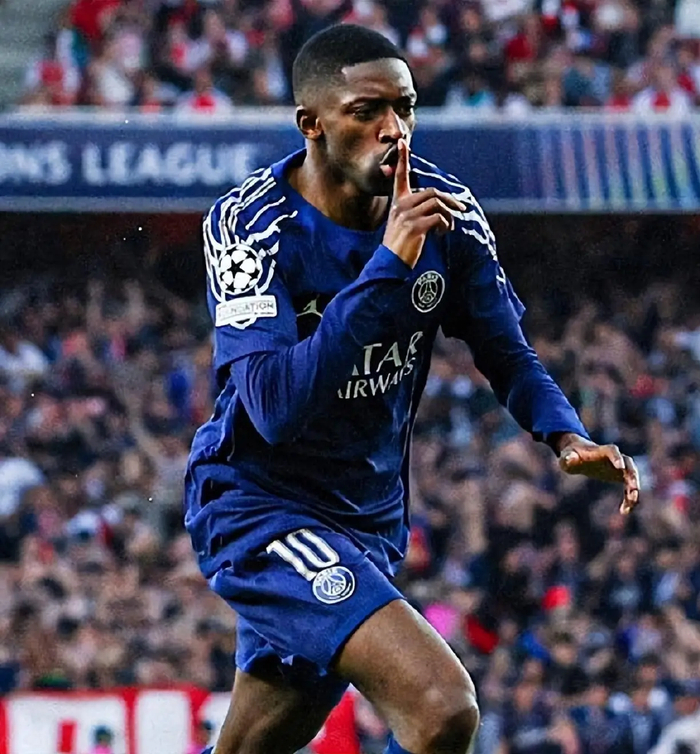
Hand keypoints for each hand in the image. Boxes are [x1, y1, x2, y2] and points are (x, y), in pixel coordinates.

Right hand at [382, 139, 465, 267]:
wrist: (390, 263)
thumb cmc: (400, 245)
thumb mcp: (403, 224)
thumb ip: (415, 211)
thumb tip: (438, 207)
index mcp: (398, 202)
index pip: (400, 176)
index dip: (403, 159)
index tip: (403, 142)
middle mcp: (401, 205)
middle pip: (432, 193)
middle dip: (449, 201)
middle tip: (460, 210)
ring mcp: (407, 215)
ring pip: (437, 204)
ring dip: (449, 216)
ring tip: (447, 228)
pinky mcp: (415, 226)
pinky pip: (439, 218)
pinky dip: (445, 225)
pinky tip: (442, 234)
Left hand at [558, 434, 639, 514]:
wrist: (577, 455)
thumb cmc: (571, 455)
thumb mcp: (566, 456)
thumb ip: (568, 457)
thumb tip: (569, 459)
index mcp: (601, 451)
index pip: (612, 450)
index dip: (617, 457)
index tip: (620, 467)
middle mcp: (614, 457)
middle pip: (629, 463)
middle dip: (632, 475)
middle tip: (634, 489)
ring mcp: (619, 467)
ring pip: (632, 476)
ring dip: (634, 489)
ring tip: (631, 503)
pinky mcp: (619, 476)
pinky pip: (629, 488)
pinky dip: (629, 498)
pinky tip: (625, 511)